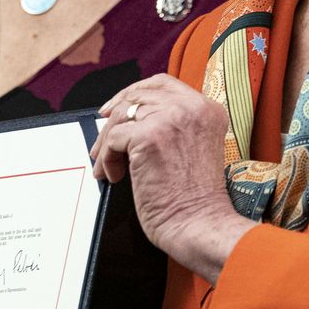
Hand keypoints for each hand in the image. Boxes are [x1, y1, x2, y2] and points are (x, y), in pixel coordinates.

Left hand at [91, 75, 253, 282]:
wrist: (201, 224)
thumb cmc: (196, 200)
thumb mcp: (195, 147)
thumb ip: (174, 127)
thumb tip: (132, 120)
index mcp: (207, 109)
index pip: (163, 83)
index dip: (134, 92)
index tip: (116, 106)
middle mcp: (191, 108)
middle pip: (138, 96)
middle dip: (114, 116)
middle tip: (101, 138)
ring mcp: (170, 120)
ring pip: (122, 116)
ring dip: (107, 143)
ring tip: (106, 165)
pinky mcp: (148, 138)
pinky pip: (113, 140)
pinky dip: (107, 160)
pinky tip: (115, 176)